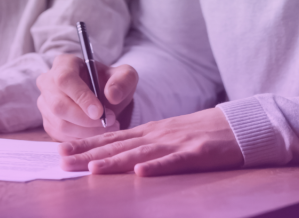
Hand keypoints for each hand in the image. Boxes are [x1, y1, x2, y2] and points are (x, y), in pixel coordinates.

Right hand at [36, 53, 137, 141]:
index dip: (81, 97)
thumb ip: (123, 81)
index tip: (100, 112)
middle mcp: (48, 81)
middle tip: (109, 121)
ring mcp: (45, 103)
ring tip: (107, 127)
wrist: (106, 98)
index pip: (65, 79)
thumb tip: (112, 95)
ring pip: (60, 123)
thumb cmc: (112, 83)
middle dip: (85, 119)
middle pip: (58, 105)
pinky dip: (81, 139)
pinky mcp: (48, 122)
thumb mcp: (125, 77)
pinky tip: (96, 132)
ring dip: (86, 131)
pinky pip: (61, 136)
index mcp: (64, 63)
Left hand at [59, 108, 242, 175]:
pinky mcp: (197, 153)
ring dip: (115, 162)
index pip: (111, 139)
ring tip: (92, 170)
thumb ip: (144, 145)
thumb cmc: (201, 133)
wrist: (238, 126)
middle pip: (118, 146)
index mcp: (149, 132)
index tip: (60, 152)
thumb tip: (116, 157)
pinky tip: (141, 173)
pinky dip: (158, 167)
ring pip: (140, 154)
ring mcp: (176, 143)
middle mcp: (157, 135)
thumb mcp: (167, 136)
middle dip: (88, 155)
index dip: (85, 146)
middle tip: (62, 162)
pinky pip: (175, 162)